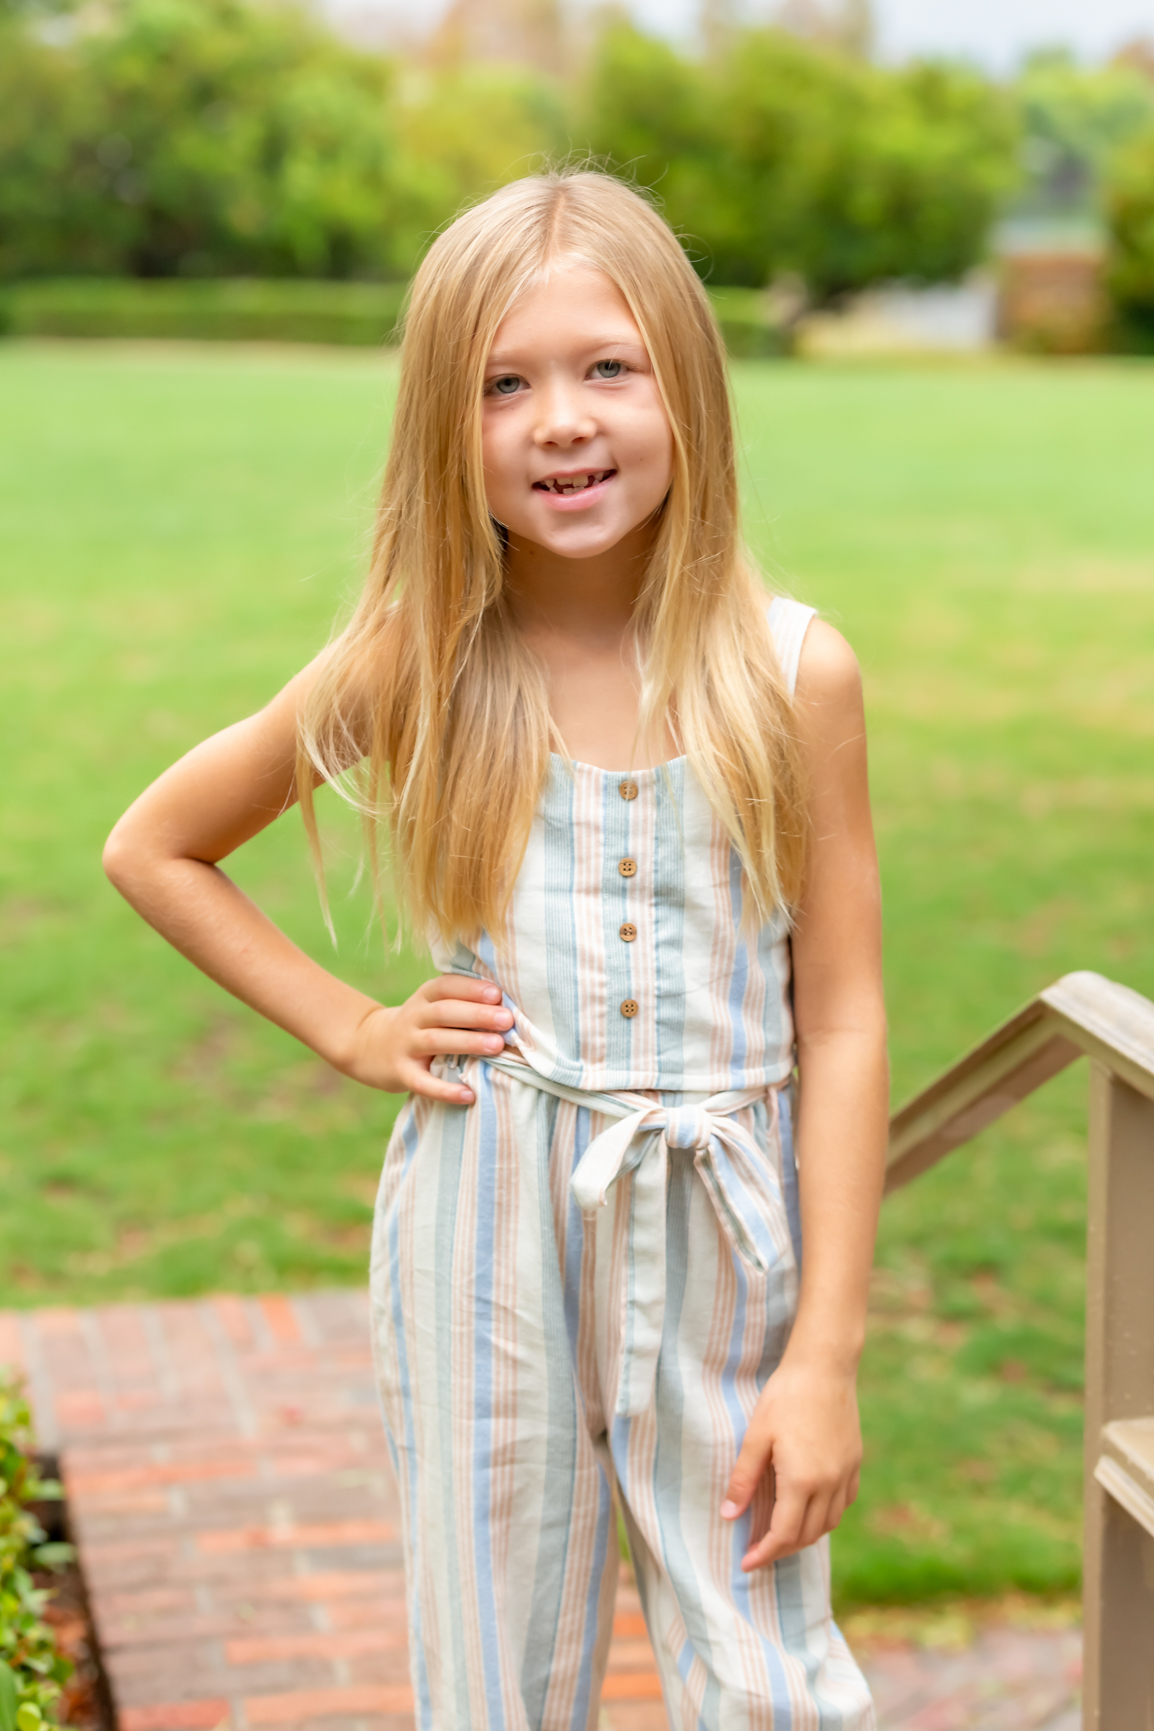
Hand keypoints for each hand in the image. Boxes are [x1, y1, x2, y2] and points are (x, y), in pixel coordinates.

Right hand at [339, 975, 512, 1104]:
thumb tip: (508, 1006)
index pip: (446, 986)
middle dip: (477, 1015)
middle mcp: (413, 1017)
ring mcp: (406, 1046)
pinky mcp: (401, 1073)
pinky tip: (469, 1095)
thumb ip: (461, 1003)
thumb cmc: (419, 1024)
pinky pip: (423, 1083)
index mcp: (424, 997)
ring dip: (468, 1043)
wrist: (369, 1046)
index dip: (470, 989)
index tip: (497, 993)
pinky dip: (445, 1090)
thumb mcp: (431, 1006)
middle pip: (444, 1012)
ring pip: (437, 1041)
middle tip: (507, 1020)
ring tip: (497, 1046)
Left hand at [719, 1358, 861, 1570]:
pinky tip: (811, 1509)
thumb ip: (743, 1480)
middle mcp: (829, 1484)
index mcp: (802, 1481)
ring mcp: (846, 1474)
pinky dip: (826, 1516)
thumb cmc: (785, 1397)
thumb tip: (729, 1516)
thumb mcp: (756, 1437)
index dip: (764, 1554)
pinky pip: (843, 1503)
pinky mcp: (854, 1462)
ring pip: (828, 1523)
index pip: (783, 1534)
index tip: (747, 1563)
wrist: (824, 1367)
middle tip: (759, 1551)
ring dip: (805, 1536)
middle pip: (807, 1535)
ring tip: (782, 1534)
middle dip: (782, 1549)